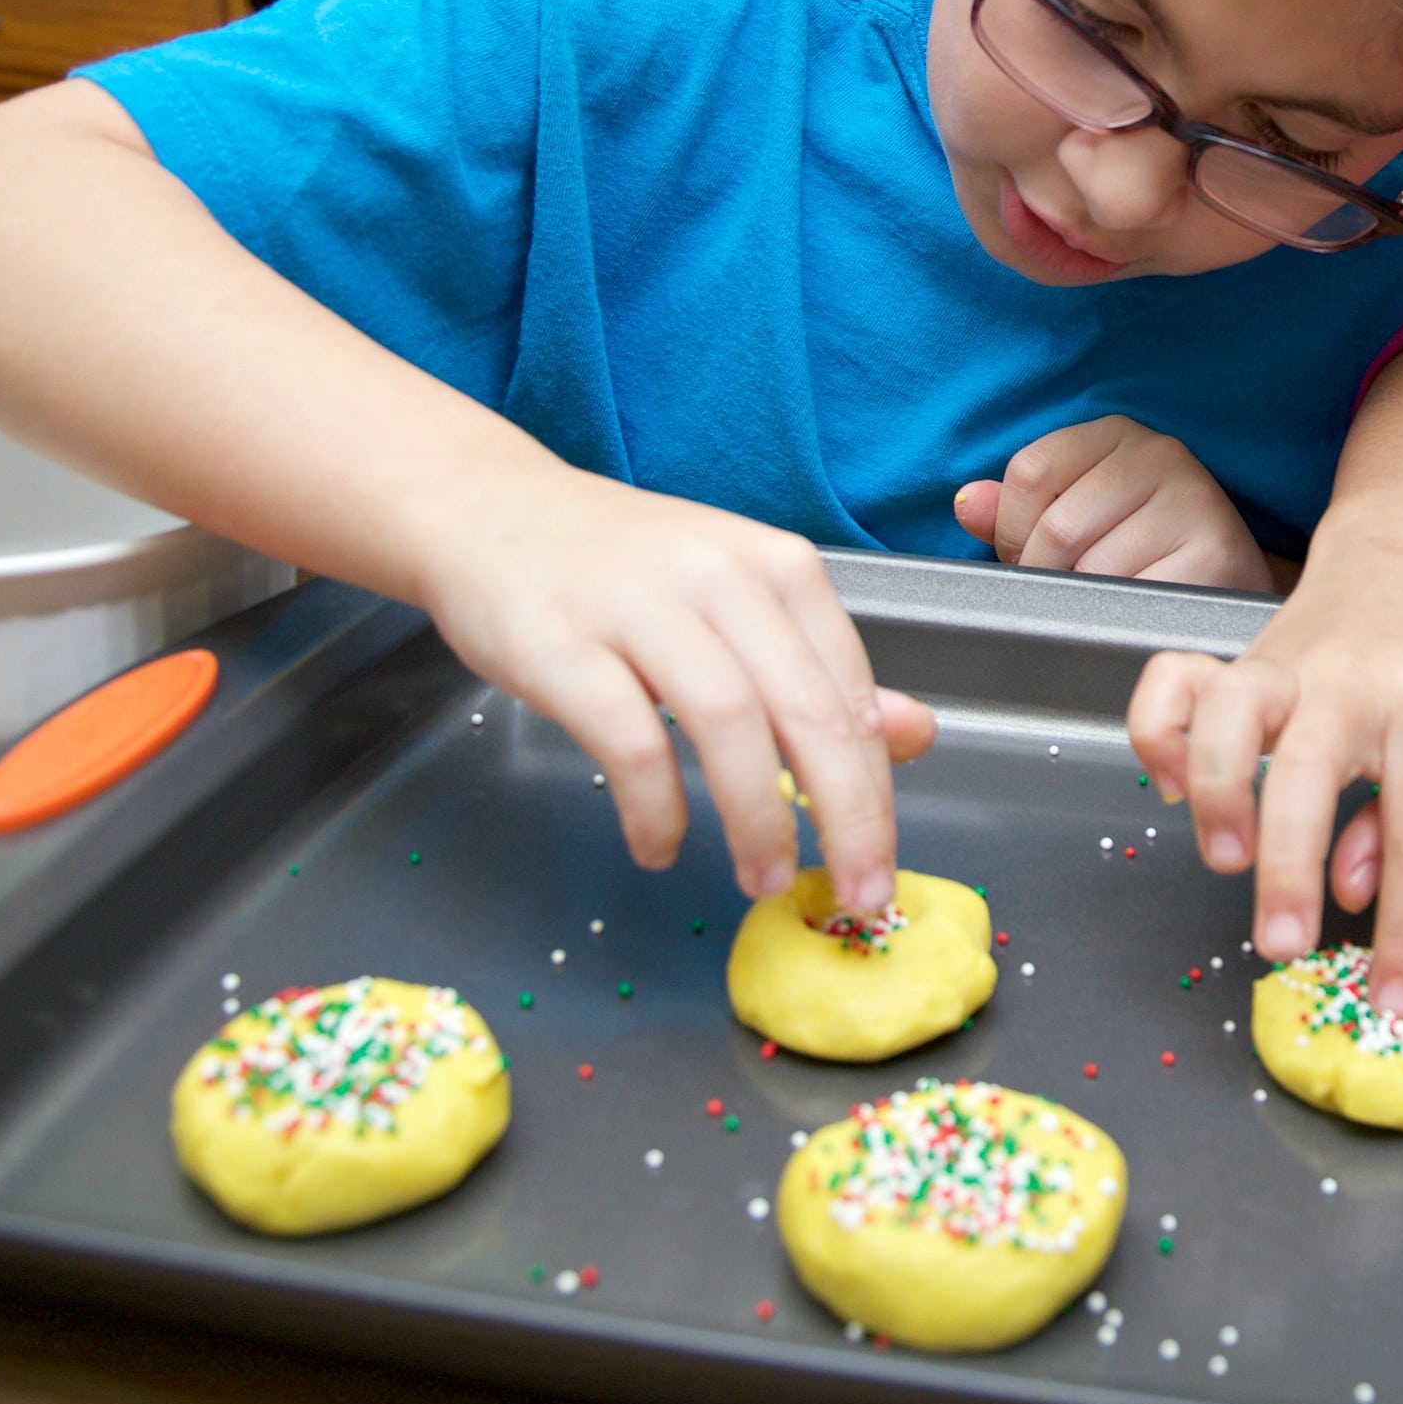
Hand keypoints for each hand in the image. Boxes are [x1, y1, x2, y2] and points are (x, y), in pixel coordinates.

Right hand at [413, 459, 936, 915]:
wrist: (488, 509)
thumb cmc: (622, 570)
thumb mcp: (738, 602)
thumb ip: (822, 671)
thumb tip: (914, 735)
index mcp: (779, 568)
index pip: (851, 692)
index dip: (877, 790)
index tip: (882, 862)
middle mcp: (721, 577)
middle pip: (808, 711)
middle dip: (846, 817)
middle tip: (856, 894)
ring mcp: (639, 605)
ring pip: (728, 723)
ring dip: (757, 818)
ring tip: (762, 881)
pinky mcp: (562, 642)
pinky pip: (629, 741)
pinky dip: (656, 808)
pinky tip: (662, 846)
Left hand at [956, 415, 1281, 591]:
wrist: (1229, 588)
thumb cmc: (1143, 550)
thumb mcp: (1079, 515)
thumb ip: (1017, 511)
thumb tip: (968, 504)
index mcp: (1117, 433)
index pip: (1030, 471)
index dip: (1015, 528)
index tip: (1033, 552)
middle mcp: (1161, 453)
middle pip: (1056, 525)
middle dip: (1048, 573)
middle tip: (1073, 586)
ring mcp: (1194, 500)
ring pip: (1091, 566)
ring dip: (1086, 597)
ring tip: (1111, 594)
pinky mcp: (1216, 549)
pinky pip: (1134, 594)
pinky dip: (1124, 611)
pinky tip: (1142, 603)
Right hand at [1125, 489, 1402, 1017]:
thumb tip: (1356, 891)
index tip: (1392, 997)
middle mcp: (1352, 684)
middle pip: (1310, 776)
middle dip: (1289, 869)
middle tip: (1283, 944)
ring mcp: (1285, 665)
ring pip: (1228, 718)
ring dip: (1216, 792)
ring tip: (1227, 858)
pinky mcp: (1237, 656)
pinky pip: (1173, 682)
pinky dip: (1156, 732)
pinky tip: (1171, 783)